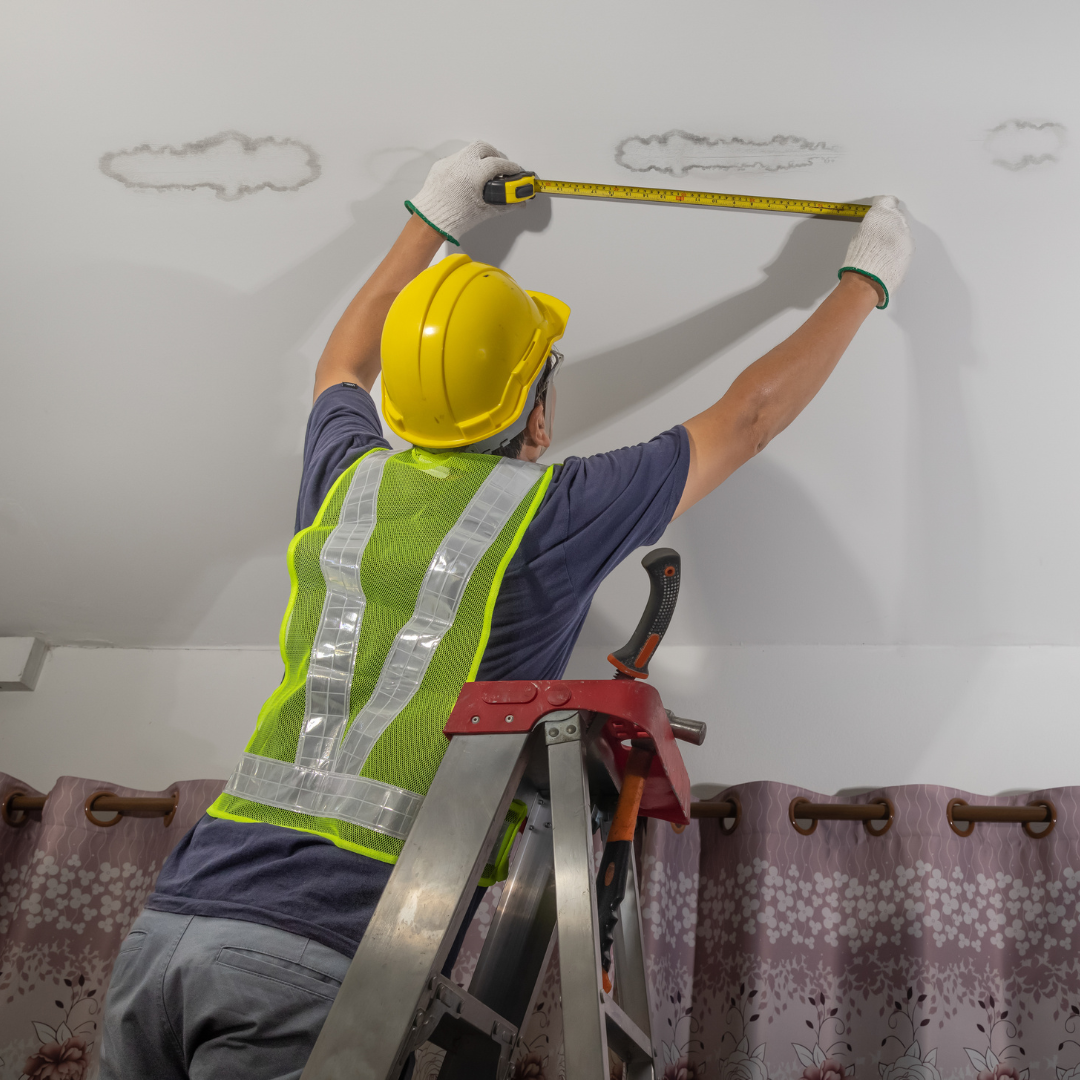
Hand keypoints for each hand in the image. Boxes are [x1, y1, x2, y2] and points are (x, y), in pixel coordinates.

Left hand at [405, 141, 522, 244]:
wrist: (430, 222)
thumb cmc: (453, 218)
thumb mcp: (484, 212)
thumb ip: (504, 205)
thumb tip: (517, 203)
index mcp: (473, 173)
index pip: (498, 163)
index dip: (511, 168)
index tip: (516, 172)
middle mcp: (461, 163)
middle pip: (484, 148)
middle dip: (495, 155)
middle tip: (501, 167)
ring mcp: (449, 162)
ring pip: (470, 150)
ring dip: (480, 157)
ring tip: (485, 172)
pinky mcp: (440, 166)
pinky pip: (457, 158)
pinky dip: (467, 164)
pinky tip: (469, 177)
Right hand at [838, 195, 913, 308]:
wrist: (868, 278)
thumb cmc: (859, 258)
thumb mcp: (859, 234)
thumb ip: (871, 225)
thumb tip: (876, 226)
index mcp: (882, 213)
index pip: (887, 201)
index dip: (884, 206)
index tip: (881, 209)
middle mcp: (897, 220)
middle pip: (896, 216)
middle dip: (890, 223)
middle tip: (880, 234)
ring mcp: (906, 234)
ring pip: (902, 230)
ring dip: (895, 236)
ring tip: (883, 249)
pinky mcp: (911, 248)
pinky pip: (905, 243)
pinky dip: (899, 247)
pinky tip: (889, 256)